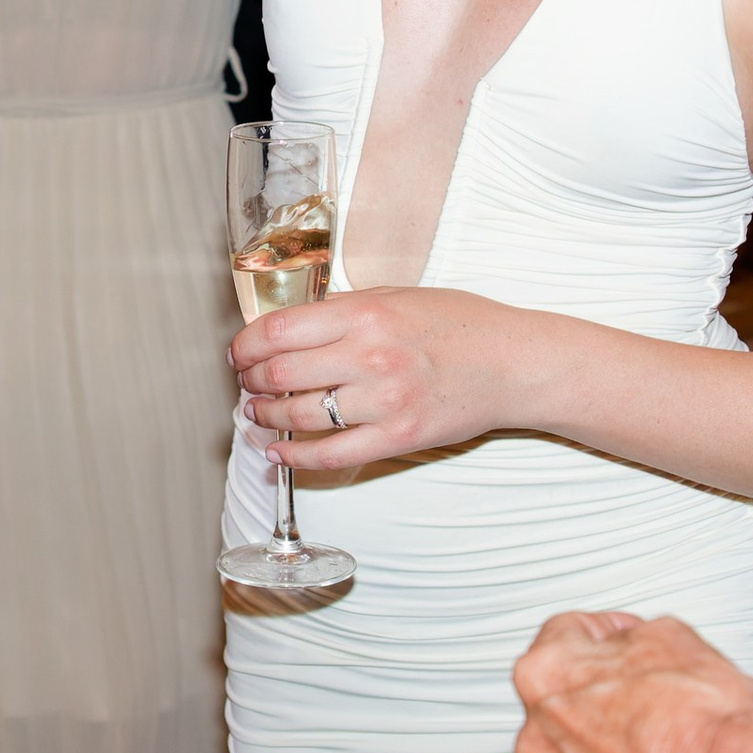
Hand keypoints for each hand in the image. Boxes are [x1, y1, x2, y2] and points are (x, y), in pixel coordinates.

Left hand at [229, 284, 528, 471]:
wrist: (514, 363)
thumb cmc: (459, 324)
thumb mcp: (396, 297)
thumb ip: (343, 309)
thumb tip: (288, 326)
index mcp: (365, 314)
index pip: (278, 331)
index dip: (244, 346)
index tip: (238, 353)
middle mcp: (370, 356)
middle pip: (279, 374)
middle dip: (250, 382)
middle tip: (246, 383)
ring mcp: (384, 401)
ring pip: (299, 416)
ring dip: (265, 417)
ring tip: (256, 413)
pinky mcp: (399, 437)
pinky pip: (331, 455)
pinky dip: (294, 456)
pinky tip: (277, 451)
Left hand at [511, 610, 752, 752]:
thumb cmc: (706, 719)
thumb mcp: (671, 636)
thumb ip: (629, 635)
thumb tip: (629, 643)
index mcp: (546, 677)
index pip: (566, 637)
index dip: (606, 635)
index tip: (626, 642)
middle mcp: (537, 739)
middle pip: (564, 708)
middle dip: (603, 701)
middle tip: (651, 702)